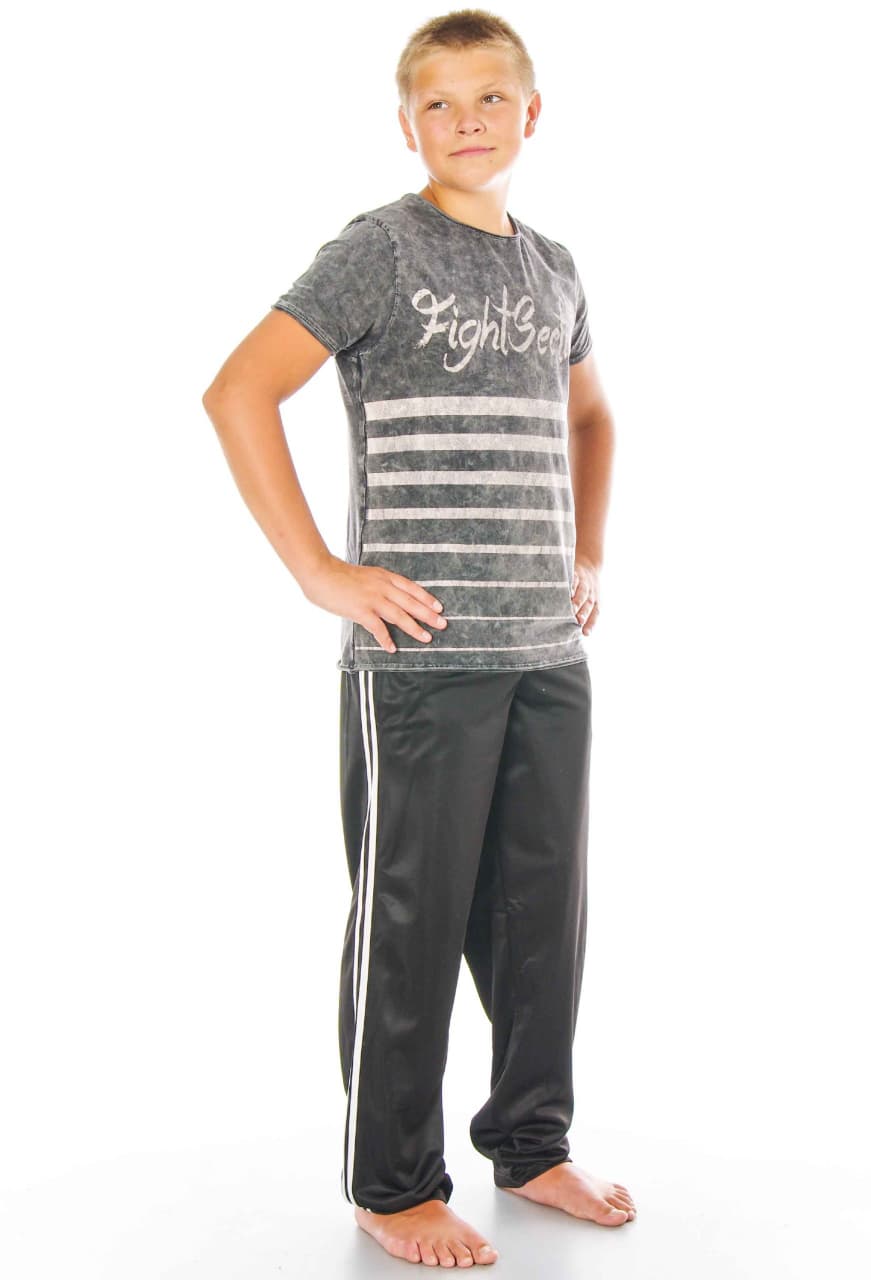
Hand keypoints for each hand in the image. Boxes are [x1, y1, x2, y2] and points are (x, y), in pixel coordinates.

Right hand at [302, 556, 447, 653]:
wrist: (321, 572)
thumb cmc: (339, 575)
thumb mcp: (365, 575)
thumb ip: (378, 585)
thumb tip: (387, 598)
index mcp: (384, 576)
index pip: (411, 588)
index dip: (426, 598)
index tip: (439, 607)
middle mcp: (382, 586)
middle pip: (411, 602)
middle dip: (428, 614)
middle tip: (442, 624)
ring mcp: (372, 598)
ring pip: (400, 615)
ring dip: (414, 628)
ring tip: (426, 638)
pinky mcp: (361, 610)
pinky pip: (378, 627)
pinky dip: (386, 639)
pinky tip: (392, 648)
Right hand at [571, 557, 599, 634]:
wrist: (589, 564)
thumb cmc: (586, 590)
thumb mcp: (589, 601)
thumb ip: (583, 614)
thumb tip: (576, 633)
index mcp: (595, 602)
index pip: (595, 614)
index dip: (591, 624)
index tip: (585, 633)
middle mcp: (591, 593)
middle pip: (588, 604)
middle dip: (584, 612)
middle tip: (579, 620)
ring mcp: (584, 583)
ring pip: (581, 592)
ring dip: (577, 600)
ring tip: (572, 607)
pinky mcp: (576, 574)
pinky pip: (574, 579)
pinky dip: (570, 584)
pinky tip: (566, 589)